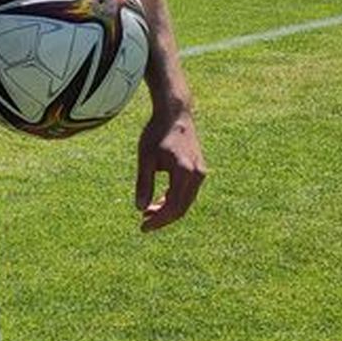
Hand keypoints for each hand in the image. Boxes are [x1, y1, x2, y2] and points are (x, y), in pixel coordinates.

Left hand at [134, 106, 205, 231]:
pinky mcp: (199, 169)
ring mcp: (201, 172)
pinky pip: (188, 192)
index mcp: (184, 172)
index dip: (159, 220)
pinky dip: (174, 199)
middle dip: (163, 218)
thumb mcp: (145, 157)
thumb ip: (144, 183)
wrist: (175, 113)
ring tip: (147, 212)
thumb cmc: (157, 132)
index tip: (143, 227)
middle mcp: (197, 174)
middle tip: (144, 223)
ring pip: (186, 201)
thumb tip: (140, 208)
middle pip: (182, 207)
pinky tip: (158, 200)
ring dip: (168, 209)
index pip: (173, 206)